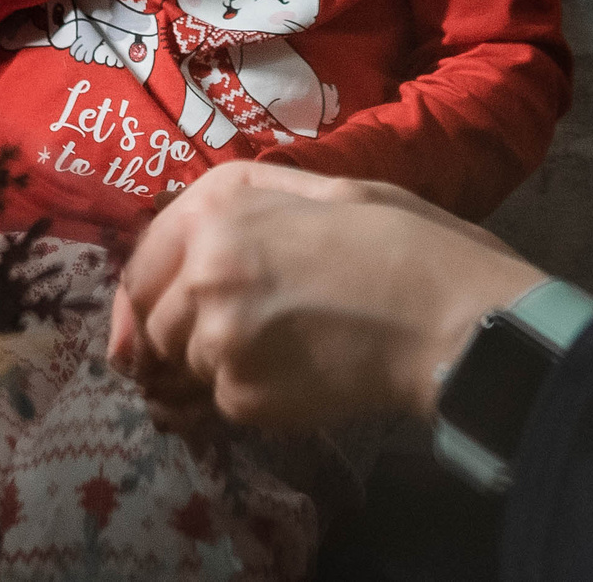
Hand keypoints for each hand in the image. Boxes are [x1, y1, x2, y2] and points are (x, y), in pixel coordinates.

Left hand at [108, 163, 543, 429]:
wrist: (450, 318)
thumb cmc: (404, 242)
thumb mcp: (322, 191)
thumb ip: (245, 208)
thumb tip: (193, 245)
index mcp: (218, 214)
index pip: (141, 269)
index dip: (143, 300)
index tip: (150, 322)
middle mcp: (202, 275)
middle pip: (155, 325)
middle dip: (181, 336)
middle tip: (236, 338)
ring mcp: (218, 340)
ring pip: (187, 365)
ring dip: (217, 365)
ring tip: (283, 350)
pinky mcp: (243, 396)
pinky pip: (224, 401)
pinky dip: (251, 394)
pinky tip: (301, 373)